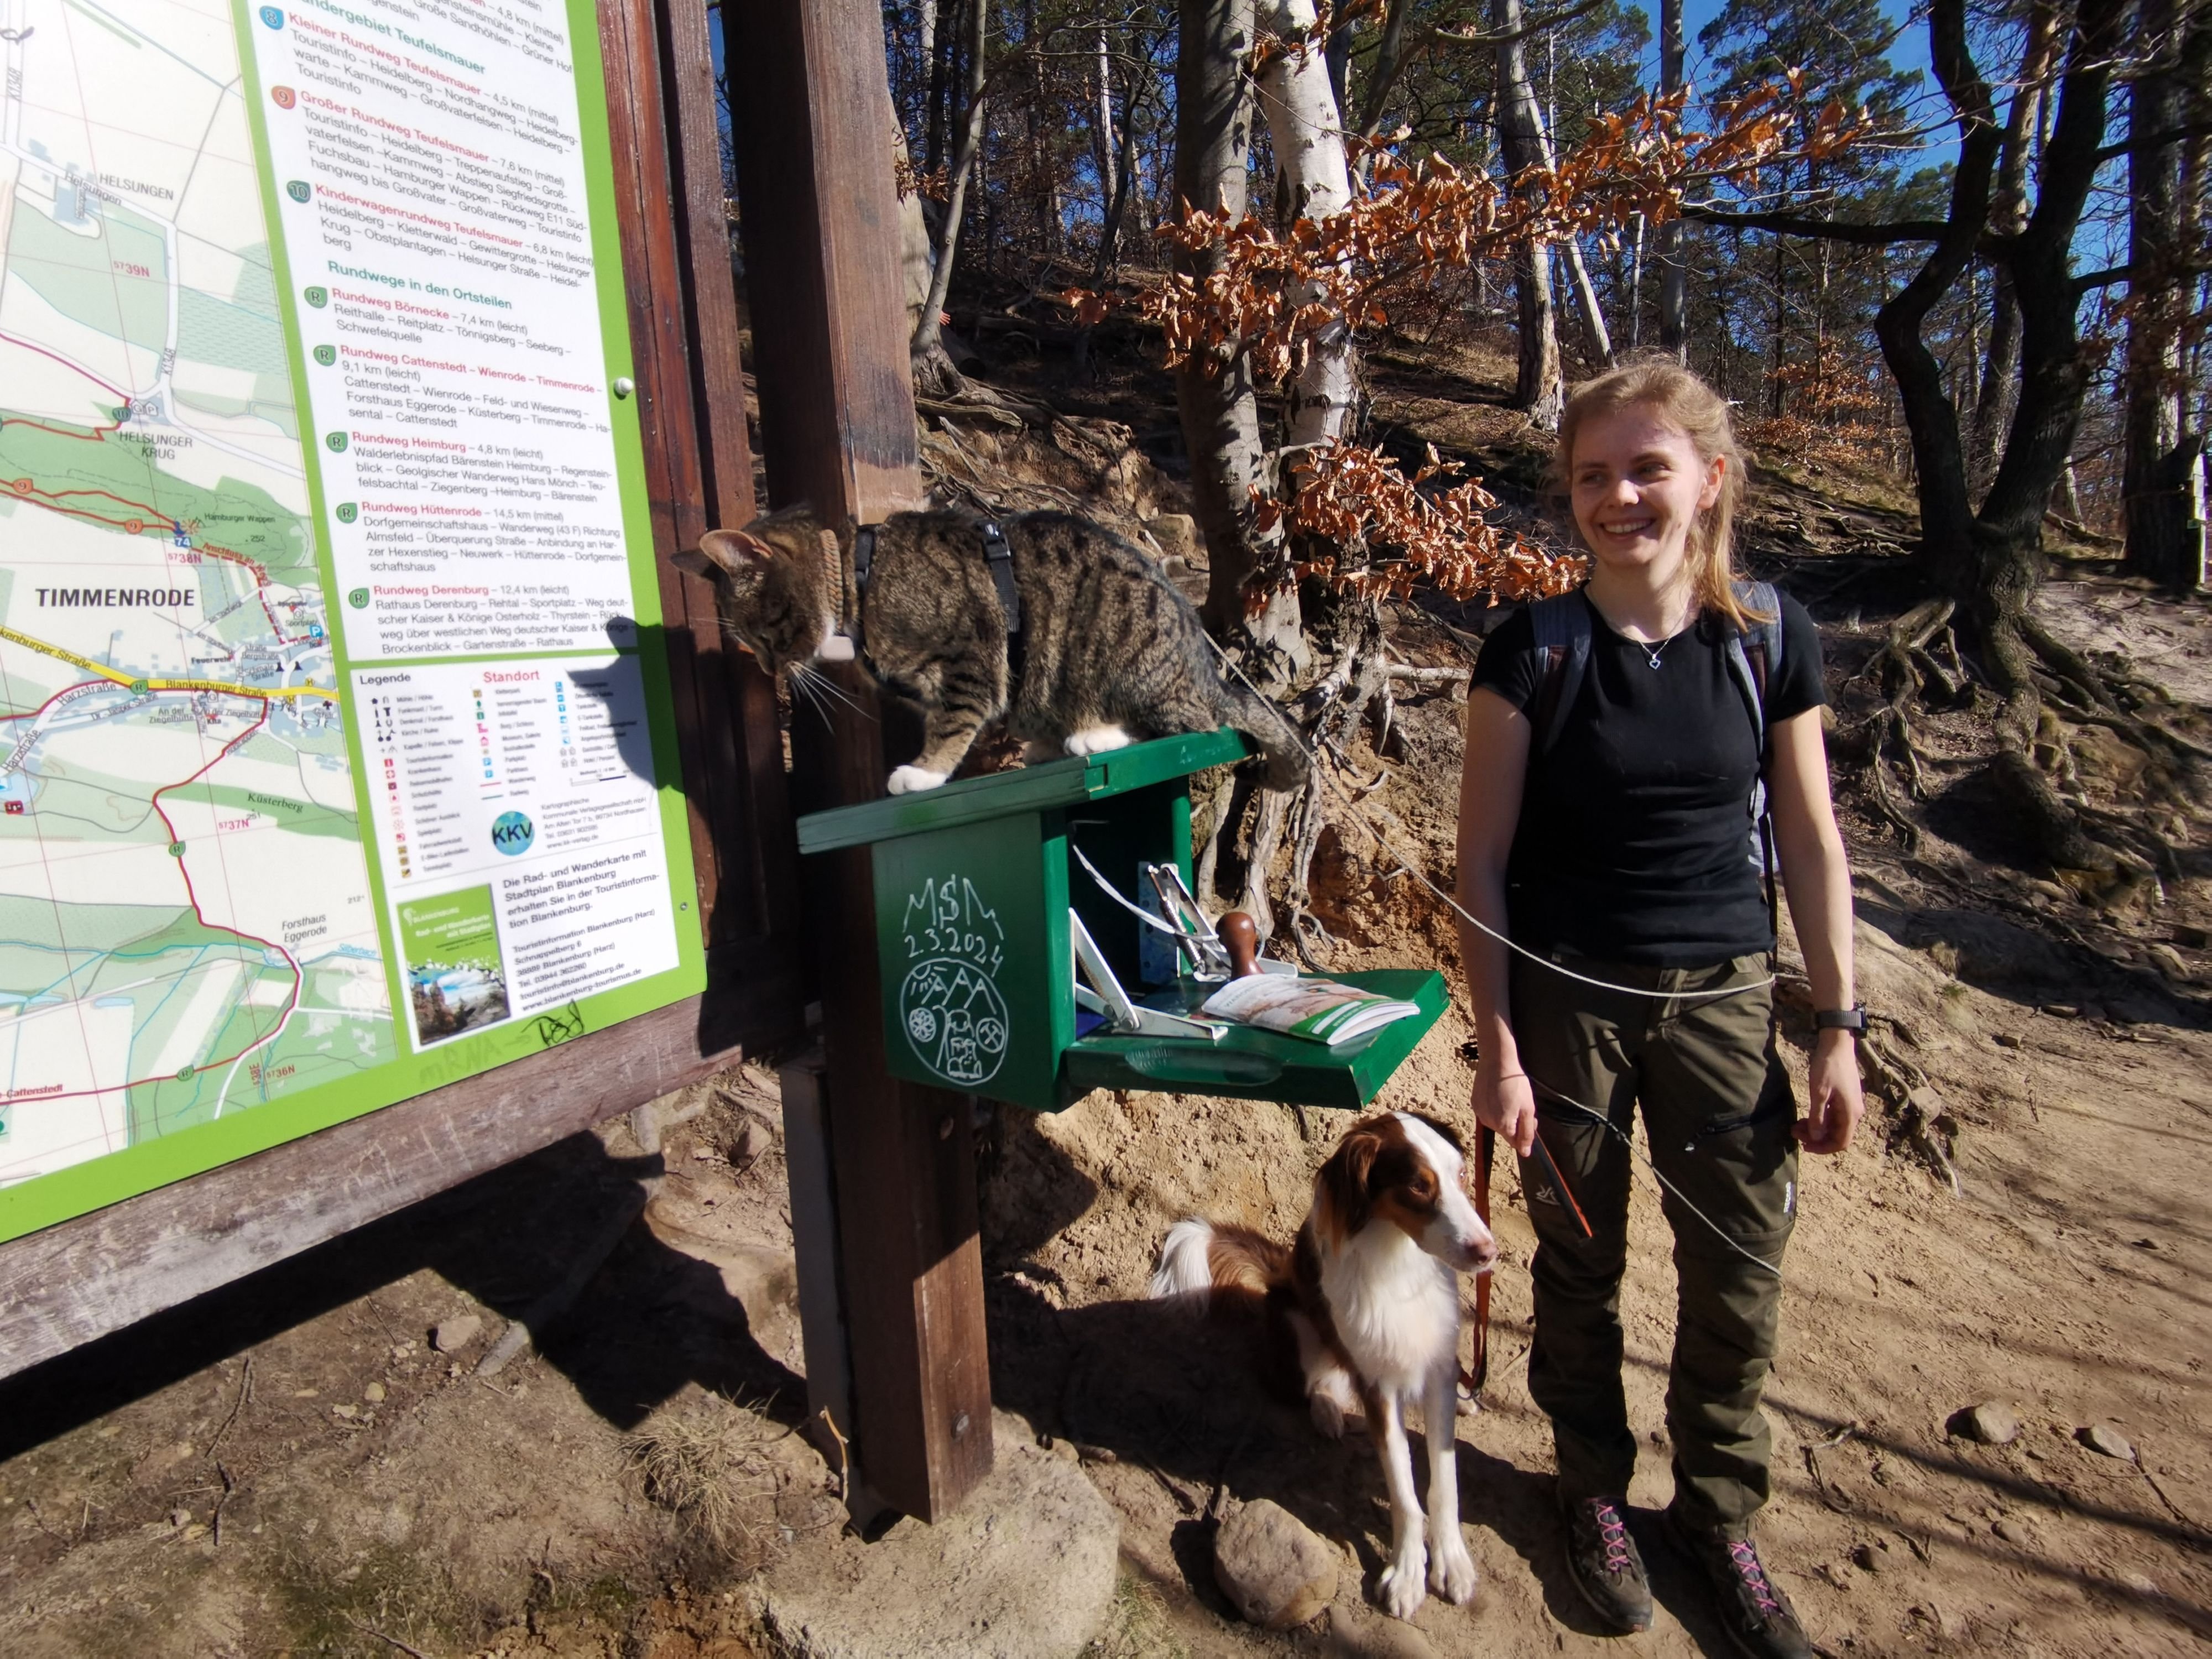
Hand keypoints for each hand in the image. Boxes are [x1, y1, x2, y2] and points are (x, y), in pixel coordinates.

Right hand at [1472, 1058, 1538, 1158]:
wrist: (1496, 1061)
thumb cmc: (1515, 1083)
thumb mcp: (1528, 1109)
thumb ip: (1526, 1133)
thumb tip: (1525, 1153)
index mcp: (1503, 1126)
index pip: (1515, 1142)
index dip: (1524, 1131)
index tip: (1529, 1117)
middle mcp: (1488, 1123)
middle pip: (1505, 1131)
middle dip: (1515, 1122)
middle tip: (1521, 1104)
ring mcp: (1479, 1113)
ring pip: (1496, 1122)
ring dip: (1504, 1114)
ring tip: (1508, 1096)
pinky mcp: (1474, 1103)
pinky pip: (1487, 1112)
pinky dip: (1494, 1107)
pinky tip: (1498, 1093)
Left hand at [1795, 1029, 1864, 1153]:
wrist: (1837, 1044)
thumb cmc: (1828, 1066)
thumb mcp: (1819, 1092)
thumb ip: (1817, 1116)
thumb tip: (1816, 1138)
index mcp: (1851, 1113)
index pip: (1841, 1142)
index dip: (1823, 1148)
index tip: (1805, 1146)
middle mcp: (1854, 1112)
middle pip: (1837, 1135)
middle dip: (1816, 1138)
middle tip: (1794, 1132)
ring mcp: (1850, 1105)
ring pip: (1834, 1125)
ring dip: (1816, 1129)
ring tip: (1796, 1125)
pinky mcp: (1844, 1098)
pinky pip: (1833, 1115)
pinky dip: (1819, 1119)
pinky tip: (1805, 1116)